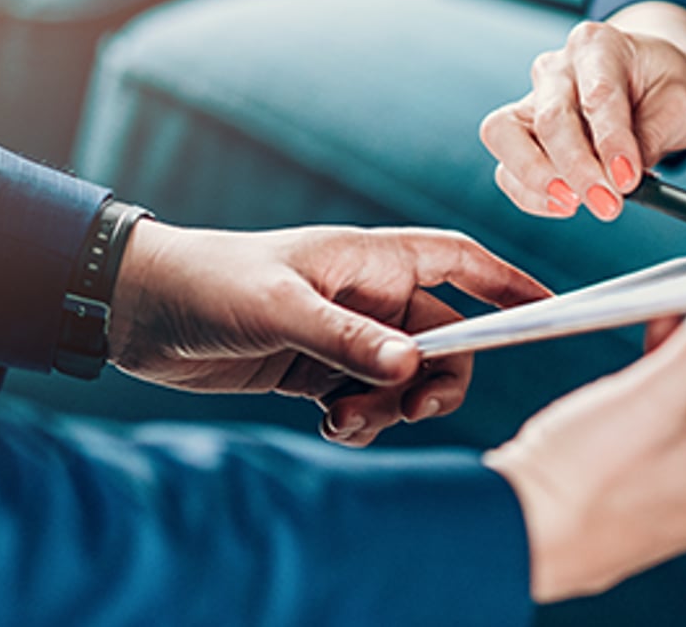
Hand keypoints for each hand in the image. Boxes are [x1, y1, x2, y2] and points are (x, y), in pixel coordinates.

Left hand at [109, 222, 548, 444]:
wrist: (138, 312)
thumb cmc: (209, 283)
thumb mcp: (280, 308)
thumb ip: (347, 340)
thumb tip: (413, 369)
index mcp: (372, 260)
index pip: (461, 264)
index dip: (508, 283)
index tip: (547, 308)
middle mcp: (369, 296)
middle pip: (446, 339)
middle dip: (440, 377)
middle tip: (413, 405)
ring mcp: (347, 335)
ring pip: (407, 378)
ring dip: (393, 406)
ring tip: (348, 418)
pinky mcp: (319, 371)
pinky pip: (369, 400)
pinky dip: (363, 420)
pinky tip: (332, 424)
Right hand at [480, 3, 685, 221]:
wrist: (650, 79)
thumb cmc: (663, 83)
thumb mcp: (681, 102)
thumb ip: (652, 136)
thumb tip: (623, 179)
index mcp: (598, 45)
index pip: (598, 95)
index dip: (611, 141)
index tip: (628, 178)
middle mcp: (557, 68)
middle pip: (549, 118)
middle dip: (577, 169)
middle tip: (606, 203)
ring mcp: (532, 99)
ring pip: (505, 136)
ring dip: (536, 179)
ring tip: (574, 204)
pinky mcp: (520, 133)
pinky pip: (507, 167)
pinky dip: (529, 194)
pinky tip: (565, 204)